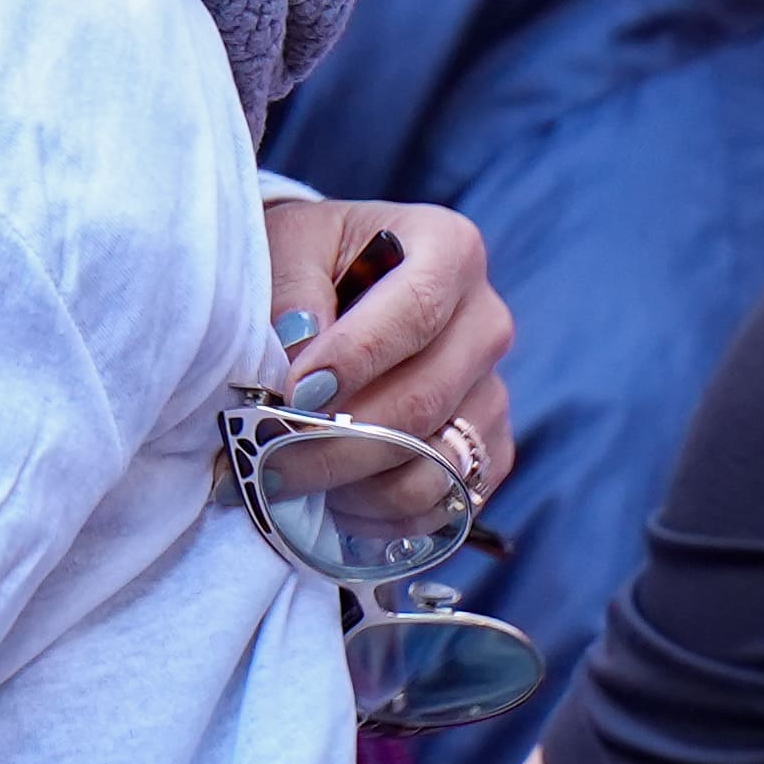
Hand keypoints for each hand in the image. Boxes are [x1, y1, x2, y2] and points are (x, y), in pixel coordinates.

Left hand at [268, 196, 513, 483]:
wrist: (334, 289)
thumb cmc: (308, 262)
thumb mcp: (289, 247)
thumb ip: (293, 290)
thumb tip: (298, 352)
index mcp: (449, 250)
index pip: (416, 310)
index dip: (356, 358)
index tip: (296, 391)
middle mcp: (486, 321)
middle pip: (424, 399)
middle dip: (339, 439)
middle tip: (270, 459)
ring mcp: (493, 391)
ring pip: (436, 463)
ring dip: (356, 486)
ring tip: (291, 481)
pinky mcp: (488, 450)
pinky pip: (446, 504)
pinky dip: (384, 517)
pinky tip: (329, 501)